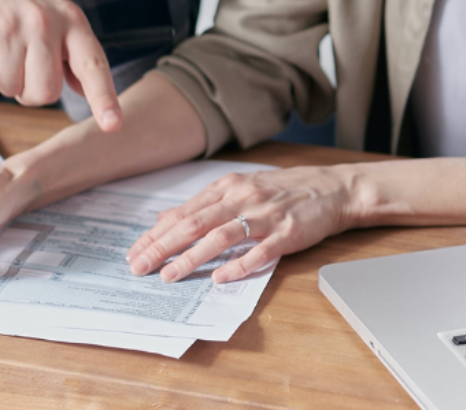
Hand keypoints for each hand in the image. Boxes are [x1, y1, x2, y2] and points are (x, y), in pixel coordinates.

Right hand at [0, 0, 120, 124]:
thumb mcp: (51, 14)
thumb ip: (70, 52)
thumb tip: (86, 89)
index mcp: (69, 18)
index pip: (92, 63)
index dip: (103, 97)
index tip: (112, 124)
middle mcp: (43, 21)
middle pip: (45, 92)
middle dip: (29, 89)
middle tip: (18, 60)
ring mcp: (8, 28)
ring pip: (11, 90)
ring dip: (0, 77)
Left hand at [126, 165, 360, 283]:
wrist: (331, 188)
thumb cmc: (283, 190)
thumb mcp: (239, 188)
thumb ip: (203, 204)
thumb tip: (164, 218)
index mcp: (228, 187)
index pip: (184, 212)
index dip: (157, 234)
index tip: (134, 251)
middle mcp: (242, 197)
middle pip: (195, 223)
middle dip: (163, 247)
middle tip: (139, 266)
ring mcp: (264, 215)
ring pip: (220, 236)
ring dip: (192, 257)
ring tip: (169, 275)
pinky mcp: (286, 232)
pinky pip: (260, 251)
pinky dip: (238, 265)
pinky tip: (220, 278)